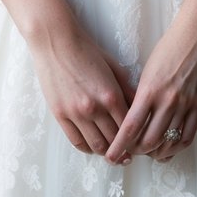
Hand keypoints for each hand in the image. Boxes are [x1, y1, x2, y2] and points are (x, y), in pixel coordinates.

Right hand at [28, 18, 137, 157]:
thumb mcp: (113, 66)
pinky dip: (88, 149)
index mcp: (111, 94)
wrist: (56, 42)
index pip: (129, 127)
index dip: (136, 138)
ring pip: (96, 146)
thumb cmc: (87, 50)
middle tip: (129, 154)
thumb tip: (140, 108)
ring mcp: (75, 113)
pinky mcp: (60, 115)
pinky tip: (94, 147)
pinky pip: (76, 142)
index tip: (140, 144)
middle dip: (124, 150)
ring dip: (107, 153)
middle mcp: (94, 108)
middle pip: (114, 140)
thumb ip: (127, 89)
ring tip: (113, 154)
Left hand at [104, 12, 196, 164]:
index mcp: (148, 89)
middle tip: (132, 152)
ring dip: (156, 153)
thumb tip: (134, 117)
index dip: (119, 146)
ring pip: (168, 143)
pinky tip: (170, 148)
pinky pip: (187, 137)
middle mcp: (166, 100)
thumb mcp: (149, 69)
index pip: (130, 127)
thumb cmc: (171, 45)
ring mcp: (185, 104)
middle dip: (137, 152)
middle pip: (148, 141)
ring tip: (150, 153)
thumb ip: (142, 94)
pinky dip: (176, 148)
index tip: (112, 156)